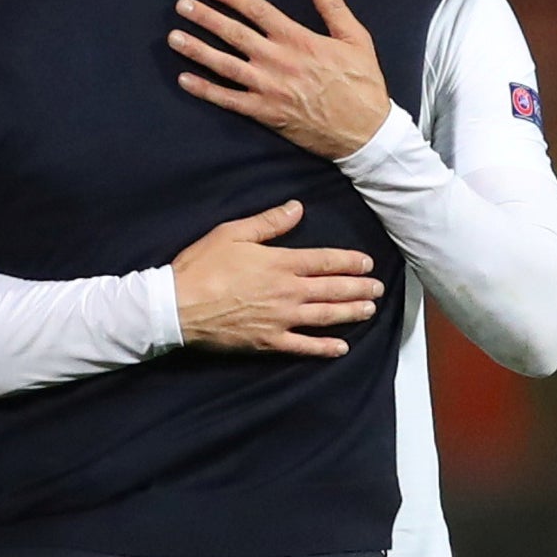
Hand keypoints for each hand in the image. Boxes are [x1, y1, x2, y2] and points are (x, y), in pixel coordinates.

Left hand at [168, 0, 390, 159]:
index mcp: (298, 39)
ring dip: (196, 50)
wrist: (365, 132)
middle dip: (205, 17)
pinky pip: (228, 100)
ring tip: (174, 37)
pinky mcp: (265, 113)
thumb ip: (333, 6)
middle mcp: (278, 60)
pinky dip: (205, 90)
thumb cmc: (363, 83)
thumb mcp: (356, 38)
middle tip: (181, 5)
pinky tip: (184, 80)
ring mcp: (268, 88)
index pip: (257, 10)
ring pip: (224, 64)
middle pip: (233, 33)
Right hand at [172, 199, 383, 356]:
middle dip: (358, 288)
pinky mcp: (269, 342)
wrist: (178, 306)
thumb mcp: (233, 233)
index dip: (349, 261)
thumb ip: (269, 222)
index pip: (324, 261)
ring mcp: (280, 320)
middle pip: (331, 289)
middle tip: (378, 288)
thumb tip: (297, 208)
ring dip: (350, 313)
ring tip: (369, 310)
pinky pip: (304, 347)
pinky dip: (325, 348)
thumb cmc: (202, 266)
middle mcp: (287, 292)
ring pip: (325, 316)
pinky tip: (341, 347)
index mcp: (280, 263)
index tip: (367, 262)